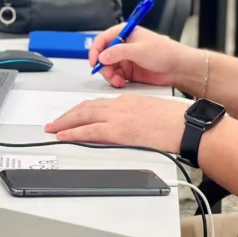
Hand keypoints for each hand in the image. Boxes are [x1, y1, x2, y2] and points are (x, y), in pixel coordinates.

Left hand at [45, 95, 186, 152]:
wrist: (184, 125)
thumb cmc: (175, 120)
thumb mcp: (151, 112)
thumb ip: (136, 116)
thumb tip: (130, 126)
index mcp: (128, 100)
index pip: (98, 103)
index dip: (81, 109)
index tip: (73, 114)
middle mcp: (119, 105)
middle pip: (86, 107)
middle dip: (68, 115)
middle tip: (55, 122)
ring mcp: (118, 117)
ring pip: (83, 116)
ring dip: (65, 123)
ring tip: (53, 128)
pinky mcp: (118, 131)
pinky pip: (90, 131)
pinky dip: (74, 133)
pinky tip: (65, 136)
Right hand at [88, 25, 197, 89]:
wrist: (178, 68)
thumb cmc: (165, 52)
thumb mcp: (139, 50)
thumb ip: (118, 52)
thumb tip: (102, 56)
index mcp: (125, 33)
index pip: (103, 39)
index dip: (95, 50)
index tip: (94, 62)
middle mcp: (123, 45)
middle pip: (103, 55)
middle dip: (104, 66)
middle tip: (110, 75)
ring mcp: (126, 58)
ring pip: (108, 67)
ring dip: (110, 75)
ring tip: (118, 81)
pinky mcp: (129, 71)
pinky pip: (115, 75)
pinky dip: (115, 80)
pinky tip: (121, 83)